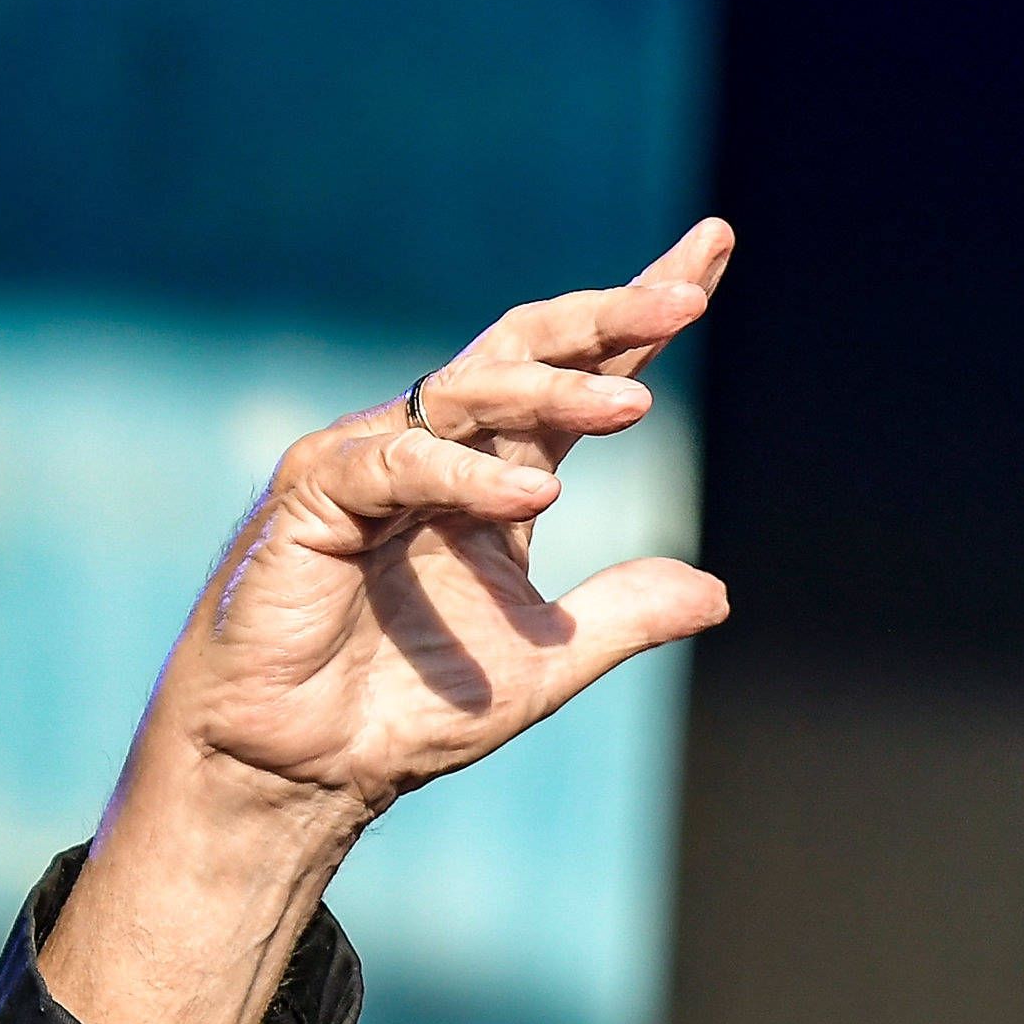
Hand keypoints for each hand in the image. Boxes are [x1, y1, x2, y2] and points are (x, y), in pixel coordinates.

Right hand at [41, 219, 737, 1023]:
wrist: (306, 766)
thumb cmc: (407, 709)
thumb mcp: (545, 663)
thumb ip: (623, 617)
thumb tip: (718, 592)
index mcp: (494, 476)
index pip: (577, 377)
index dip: (638, 320)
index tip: (709, 257)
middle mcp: (436, 451)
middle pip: (527, 352)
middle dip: (606, 316)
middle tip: (684, 294)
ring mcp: (371, 462)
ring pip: (469, 393)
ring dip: (555, 393)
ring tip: (633, 407)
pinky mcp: (315, 493)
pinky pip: (400, 464)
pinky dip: (467, 475)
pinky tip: (535, 491)